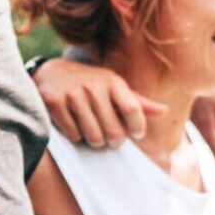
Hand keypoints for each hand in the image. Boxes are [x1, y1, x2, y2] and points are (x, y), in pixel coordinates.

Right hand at [31, 58, 165, 147]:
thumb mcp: (113, 88)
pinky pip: (73, 135)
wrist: (50, 73)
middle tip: (110, 139)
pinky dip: (75, 136)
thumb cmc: (89, 84)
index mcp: (113, 82)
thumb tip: (164, 111)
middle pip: (114, 132)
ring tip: (92, 132)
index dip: (137, 128)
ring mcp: (73, 94)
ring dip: (94, 141)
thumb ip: (137, 102)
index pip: (134, 111)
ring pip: (93, 137)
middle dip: (114, 141)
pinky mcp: (54, 103)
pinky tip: (74, 125)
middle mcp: (94, 87)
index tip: (135, 134)